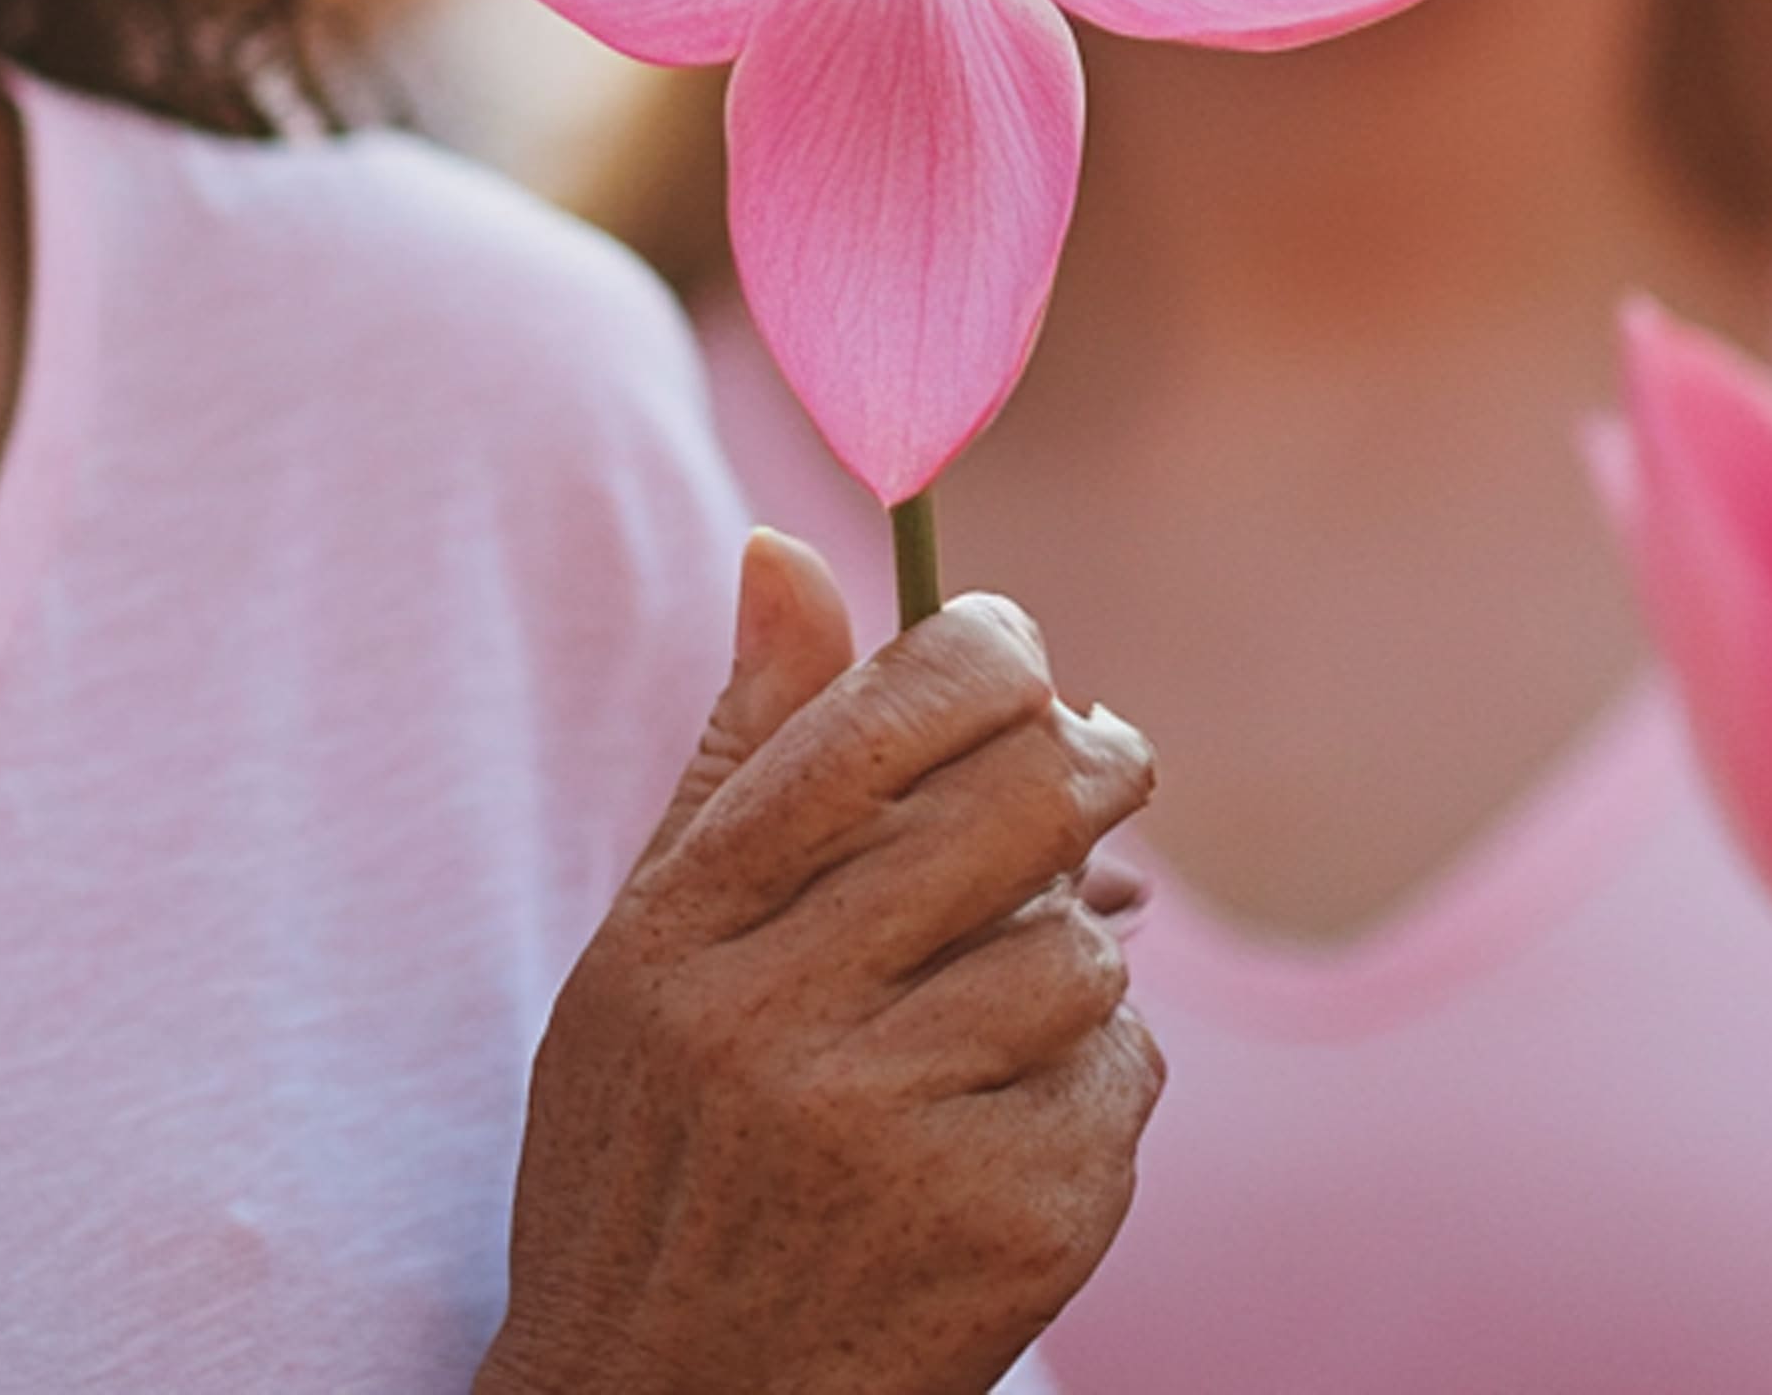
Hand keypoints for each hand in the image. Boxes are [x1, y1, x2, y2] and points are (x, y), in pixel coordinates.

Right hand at [476, 532, 1162, 1394]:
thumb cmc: (654, 1160)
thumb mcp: (647, 958)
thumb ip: (735, 758)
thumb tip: (784, 550)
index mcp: (684, 934)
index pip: (879, 718)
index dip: (989, 655)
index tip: (1022, 662)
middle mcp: (777, 1022)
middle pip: (1015, 802)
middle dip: (1089, 760)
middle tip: (1107, 764)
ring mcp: (897, 1128)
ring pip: (1080, 944)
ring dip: (1073, 956)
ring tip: (1000, 1011)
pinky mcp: (1011, 1222)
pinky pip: (1124, 1075)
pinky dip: (1094, 1086)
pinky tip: (1008, 1130)